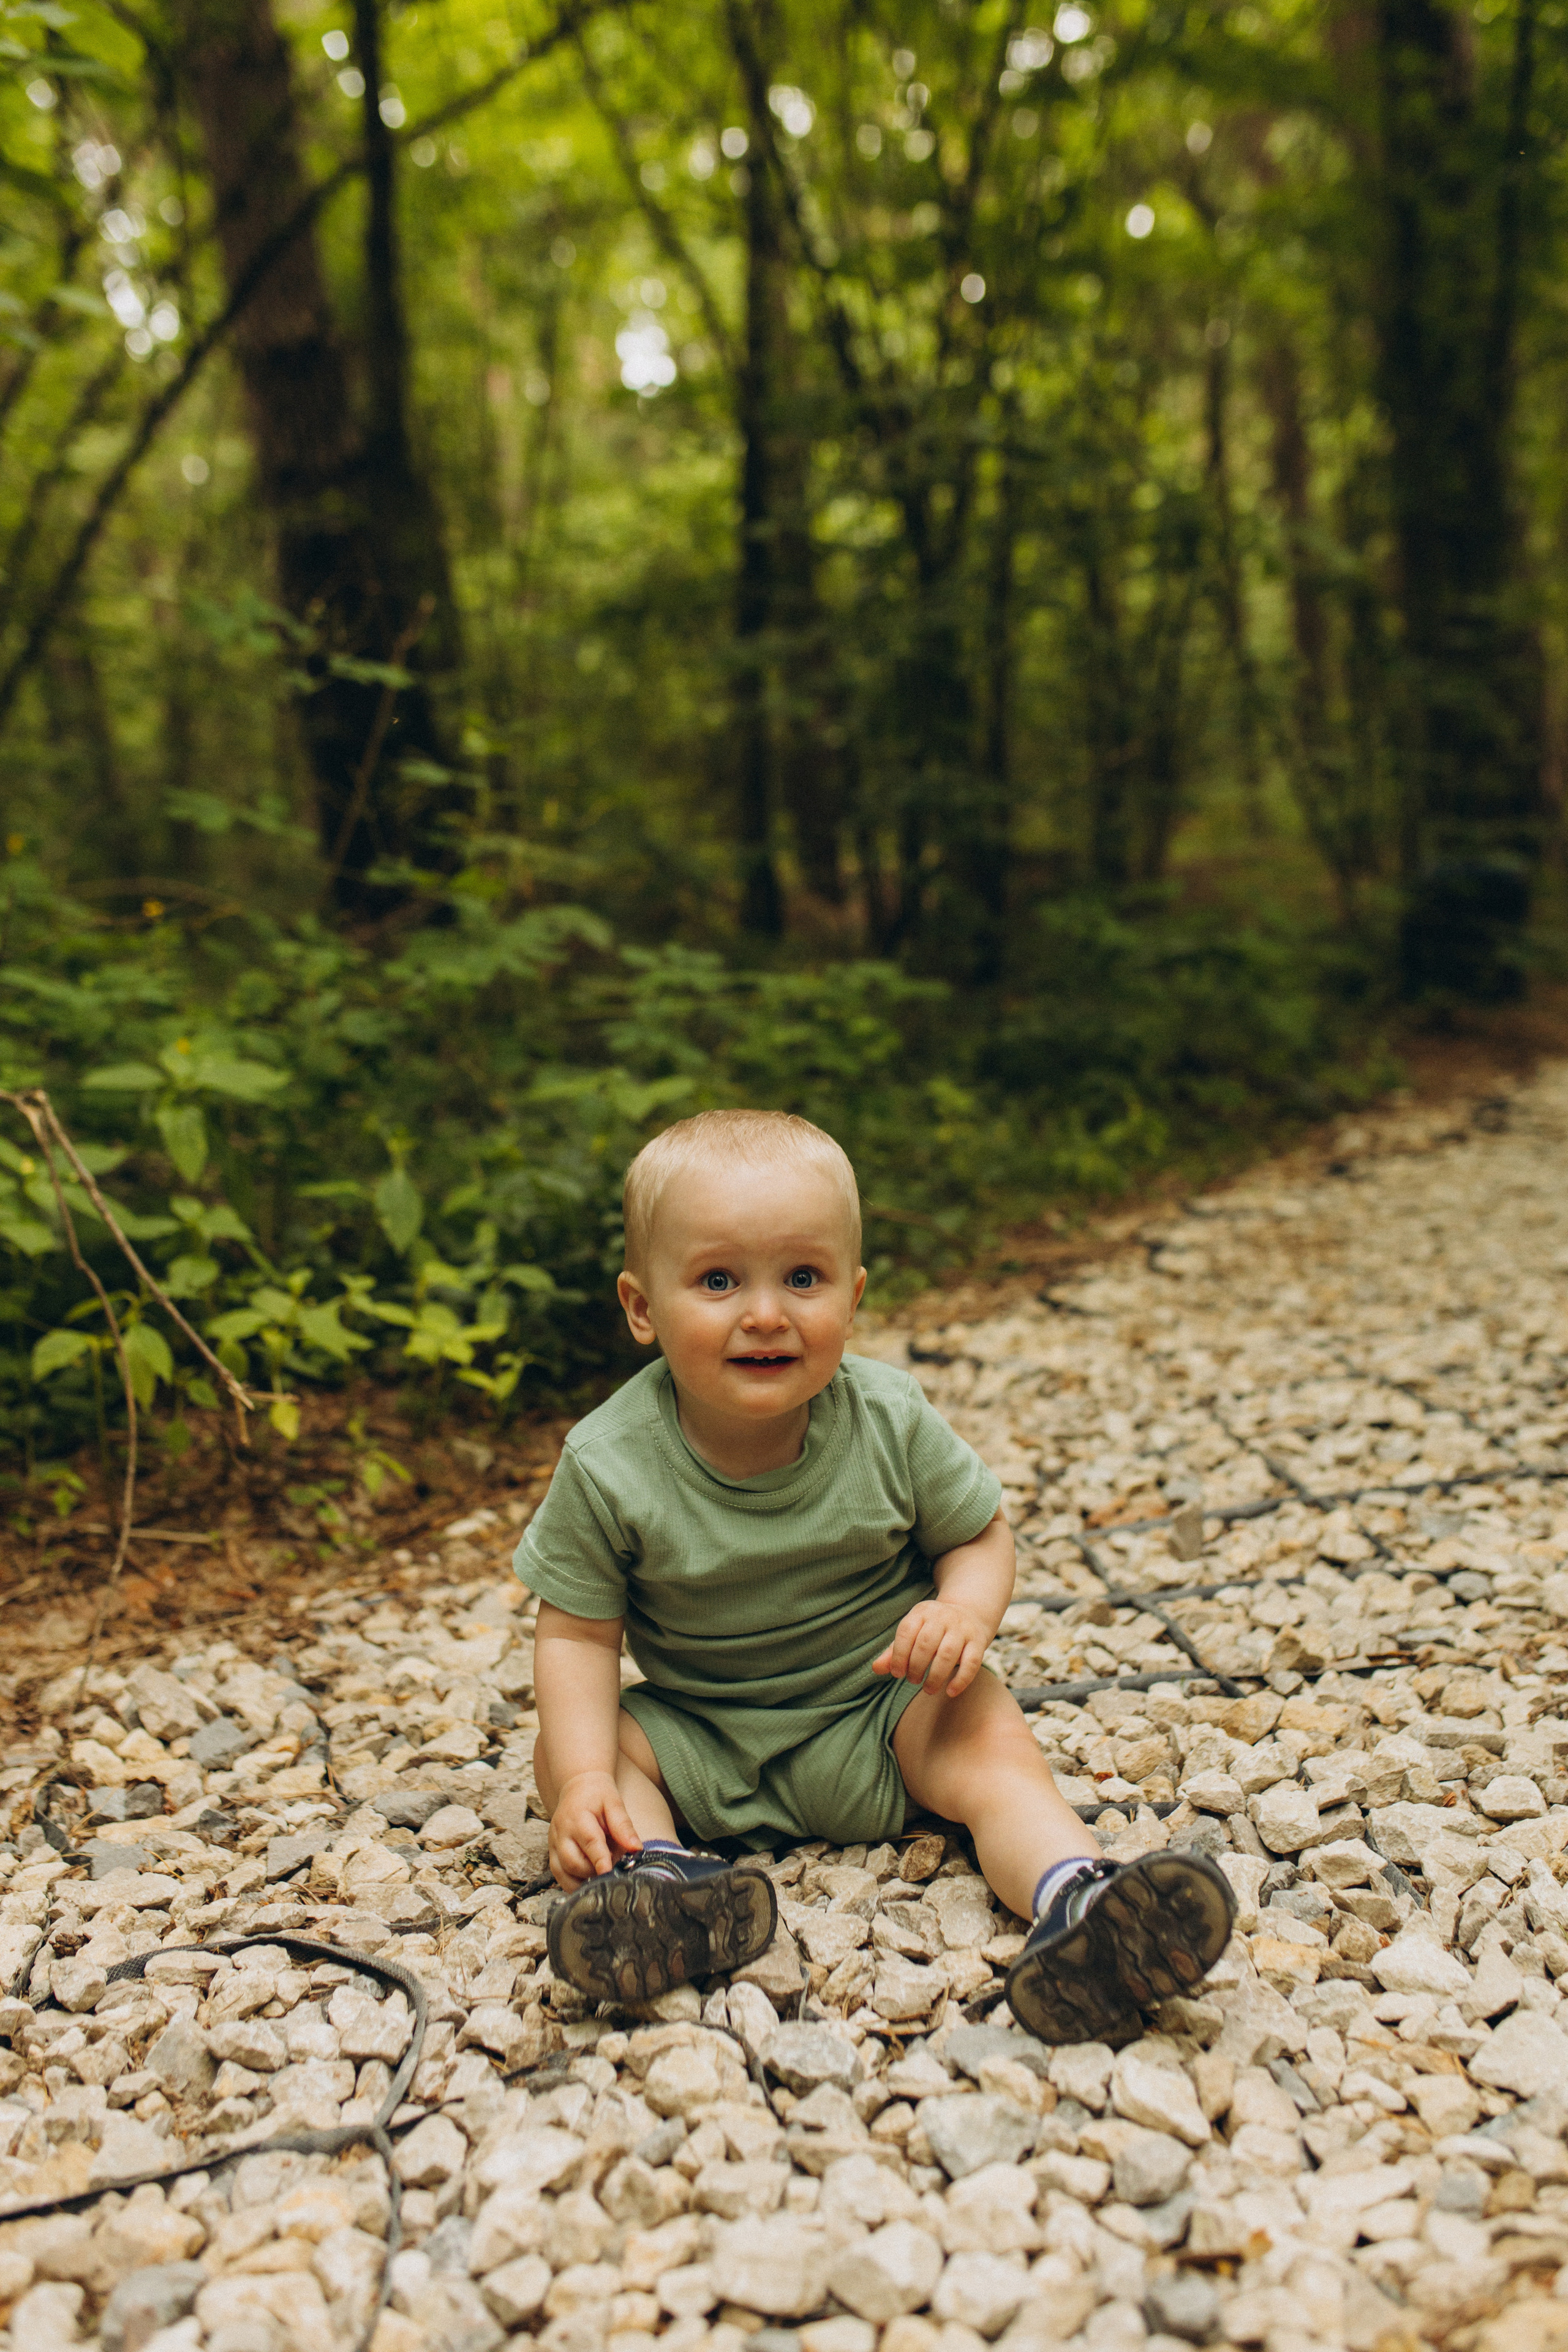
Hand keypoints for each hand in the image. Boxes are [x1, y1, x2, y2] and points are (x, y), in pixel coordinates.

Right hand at [549, 1770, 641, 1888]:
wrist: (578, 1788)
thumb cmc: (598, 1796)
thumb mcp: (614, 1803)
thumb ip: (623, 1826)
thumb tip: (636, 1848)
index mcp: (578, 1817)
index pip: (590, 1842)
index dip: (600, 1861)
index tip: (609, 1874)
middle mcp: (561, 1832)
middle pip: (574, 1862)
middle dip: (595, 1871)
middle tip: (614, 1865)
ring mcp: (553, 1844)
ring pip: (564, 1873)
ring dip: (584, 1879)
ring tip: (602, 1871)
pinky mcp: (551, 1853)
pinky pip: (559, 1876)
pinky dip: (573, 1883)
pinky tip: (589, 1880)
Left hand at [872, 1598, 992, 1697]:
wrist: (969, 1613)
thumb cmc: (932, 1630)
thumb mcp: (913, 1633)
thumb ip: (894, 1651)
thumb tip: (876, 1669)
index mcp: (922, 1612)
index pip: (906, 1632)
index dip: (898, 1655)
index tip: (897, 1673)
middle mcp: (943, 1616)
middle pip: (926, 1643)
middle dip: (916, 1667)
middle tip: (913, 1681)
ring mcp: (962, 1628)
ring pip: (948, 1653)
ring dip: (936, 1675)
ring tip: (928, 1689)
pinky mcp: (978, 1641)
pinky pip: (972, 1662)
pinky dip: (961, 1679)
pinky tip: (950, 1692)